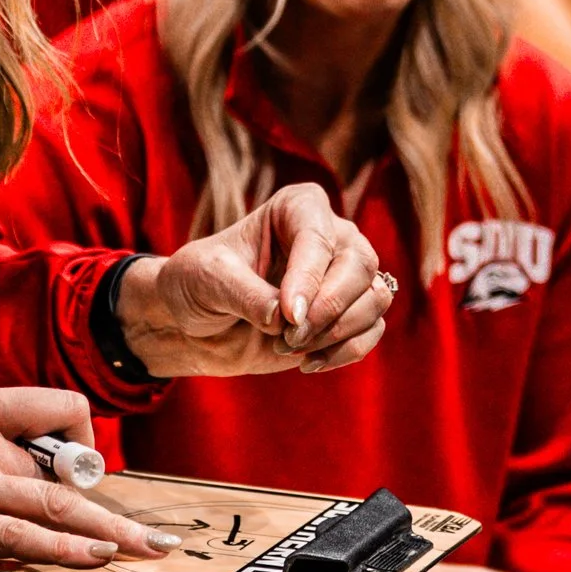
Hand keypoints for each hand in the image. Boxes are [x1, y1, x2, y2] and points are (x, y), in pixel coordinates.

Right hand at [0, 390, 167, 571]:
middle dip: (115, 508)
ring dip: (108, 532)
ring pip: (53, 504)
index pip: (57, 408)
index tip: (88, 475)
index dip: (84, 443)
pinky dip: (63, 549)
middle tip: (157, 536)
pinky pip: (19, 537)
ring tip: (143, 549)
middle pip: (64, 470)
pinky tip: (92, 558)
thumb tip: (48, 504)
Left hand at [120, 184, 392, 380]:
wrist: (195, 324)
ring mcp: (343, 276)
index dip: (309, 277)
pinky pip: (372, 330)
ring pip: (375, 298)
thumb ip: (246, 294)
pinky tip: (308, 363)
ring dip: (337, 332)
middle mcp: (329, 235)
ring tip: (289, 346)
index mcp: (295, 208)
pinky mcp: (347, 314)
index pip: (318, 235)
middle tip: (290, 336)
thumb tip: (287, 317)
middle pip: (361, 265)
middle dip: (330, 308)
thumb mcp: (208, 280)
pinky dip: (345, 352)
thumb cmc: (198, 285)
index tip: (289, 315)